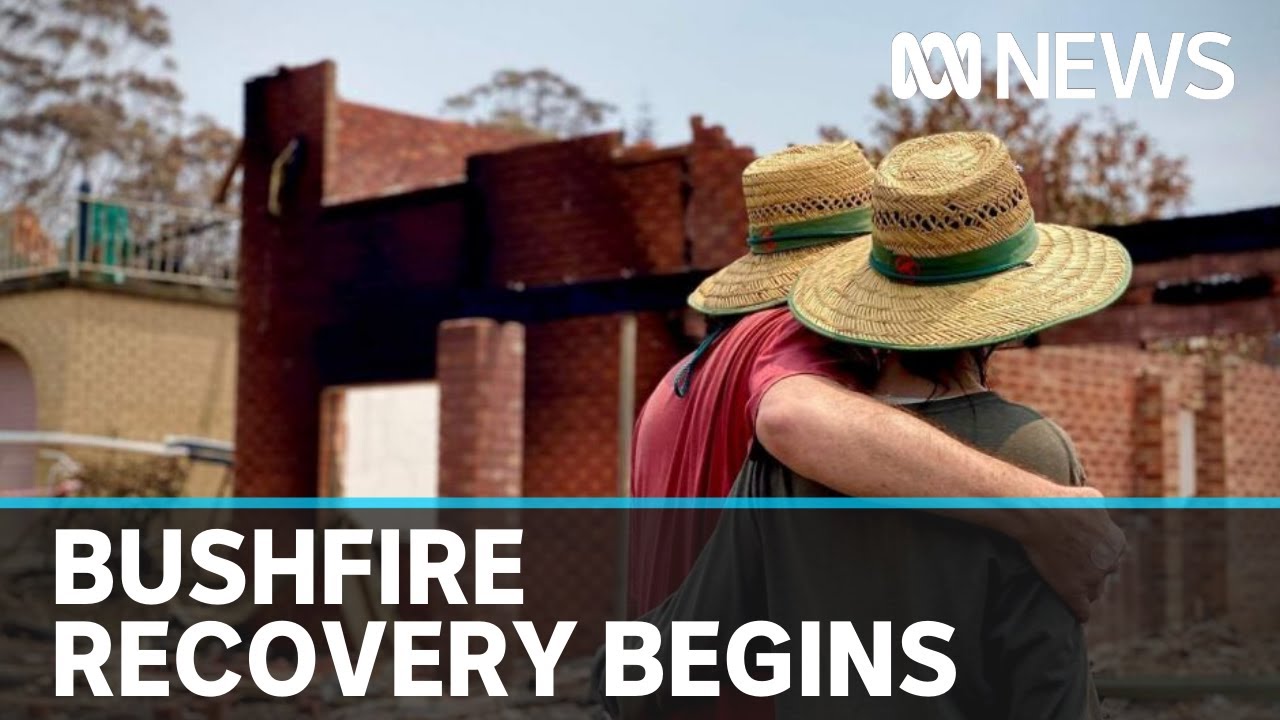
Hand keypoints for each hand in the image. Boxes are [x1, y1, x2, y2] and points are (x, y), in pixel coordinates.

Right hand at [1018, 486, 1125, 621]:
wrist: (1040, 512)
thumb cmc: (1062, 500)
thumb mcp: (1091, 498)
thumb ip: (1100, 512)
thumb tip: (1098, 513)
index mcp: (1117, 542)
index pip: (1112, 554)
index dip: (1095, 553)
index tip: (1080, 551)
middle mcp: (1109, 563)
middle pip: (1104, 573)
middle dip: (1091, 570)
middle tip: (1070, 563)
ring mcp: (1092, 579)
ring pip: (1094, 592)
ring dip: (1084, 589)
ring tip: (1068, 584)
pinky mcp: (1072, 591)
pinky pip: (1082, 611)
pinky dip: (1078, 612)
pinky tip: (1074, 613)